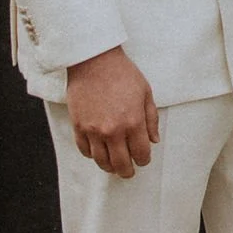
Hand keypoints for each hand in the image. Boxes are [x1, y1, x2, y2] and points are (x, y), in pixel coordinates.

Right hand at [66, 46, 159, 176]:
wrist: (94, 60)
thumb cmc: (122, 73)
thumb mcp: (145, 92)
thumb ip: (151, 119)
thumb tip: (154, 140)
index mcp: (133, 122)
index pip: (141, 154)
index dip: (144, 160)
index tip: (143, 159)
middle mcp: (113, 130)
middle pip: (121, 164)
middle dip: (127, 171)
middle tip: (128, 172)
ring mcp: (93, 130)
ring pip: (101, 161)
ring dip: (109, 167)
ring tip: (113, 166)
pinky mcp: (78, 126)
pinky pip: (85, 150)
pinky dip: (92, 155)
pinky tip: (98, 153)